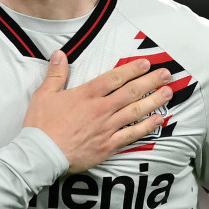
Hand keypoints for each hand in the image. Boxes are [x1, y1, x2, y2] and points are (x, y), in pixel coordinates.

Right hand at [24, 51, 171, 172]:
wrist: (41, 154)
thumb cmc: (41, 125)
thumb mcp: (44, 95)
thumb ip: (56, 74)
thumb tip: (60, 54)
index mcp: (87, 95)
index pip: (114, 78)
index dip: (132, 69)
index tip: (146, 64)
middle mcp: (101, 109)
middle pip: (131, 92)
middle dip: (151, 82)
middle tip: (166, 75)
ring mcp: (106, 128)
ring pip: (135, 112)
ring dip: (154, 101)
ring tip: (168, 93)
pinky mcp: (107, 146)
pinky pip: (131, 135)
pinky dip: (146, 127)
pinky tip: (158, 120)